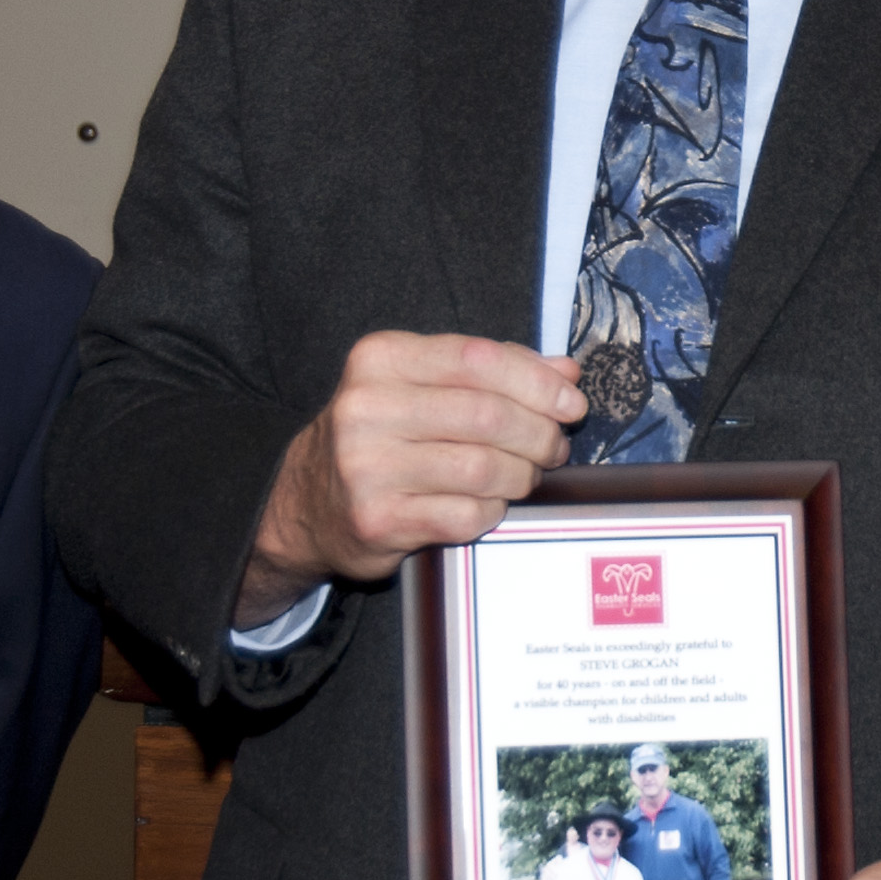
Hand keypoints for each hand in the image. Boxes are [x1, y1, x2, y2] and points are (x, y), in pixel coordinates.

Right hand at [234, 332, 581, 621]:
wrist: (309, 503)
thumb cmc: (382, 436)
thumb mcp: (423, 385)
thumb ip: (493, 371)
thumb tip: (565, 373)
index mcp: (379, 359)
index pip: (477, 360)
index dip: (537, 382)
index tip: (571, 403)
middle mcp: (366, 408)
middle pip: (487, 416)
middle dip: (538, 434)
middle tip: (553, 447)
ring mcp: (366, 467)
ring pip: (482, 469)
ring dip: (521, 476)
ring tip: (526, 476)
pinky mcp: (377, 520)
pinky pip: (465, 515)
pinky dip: (491, 511)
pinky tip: (488, 505)